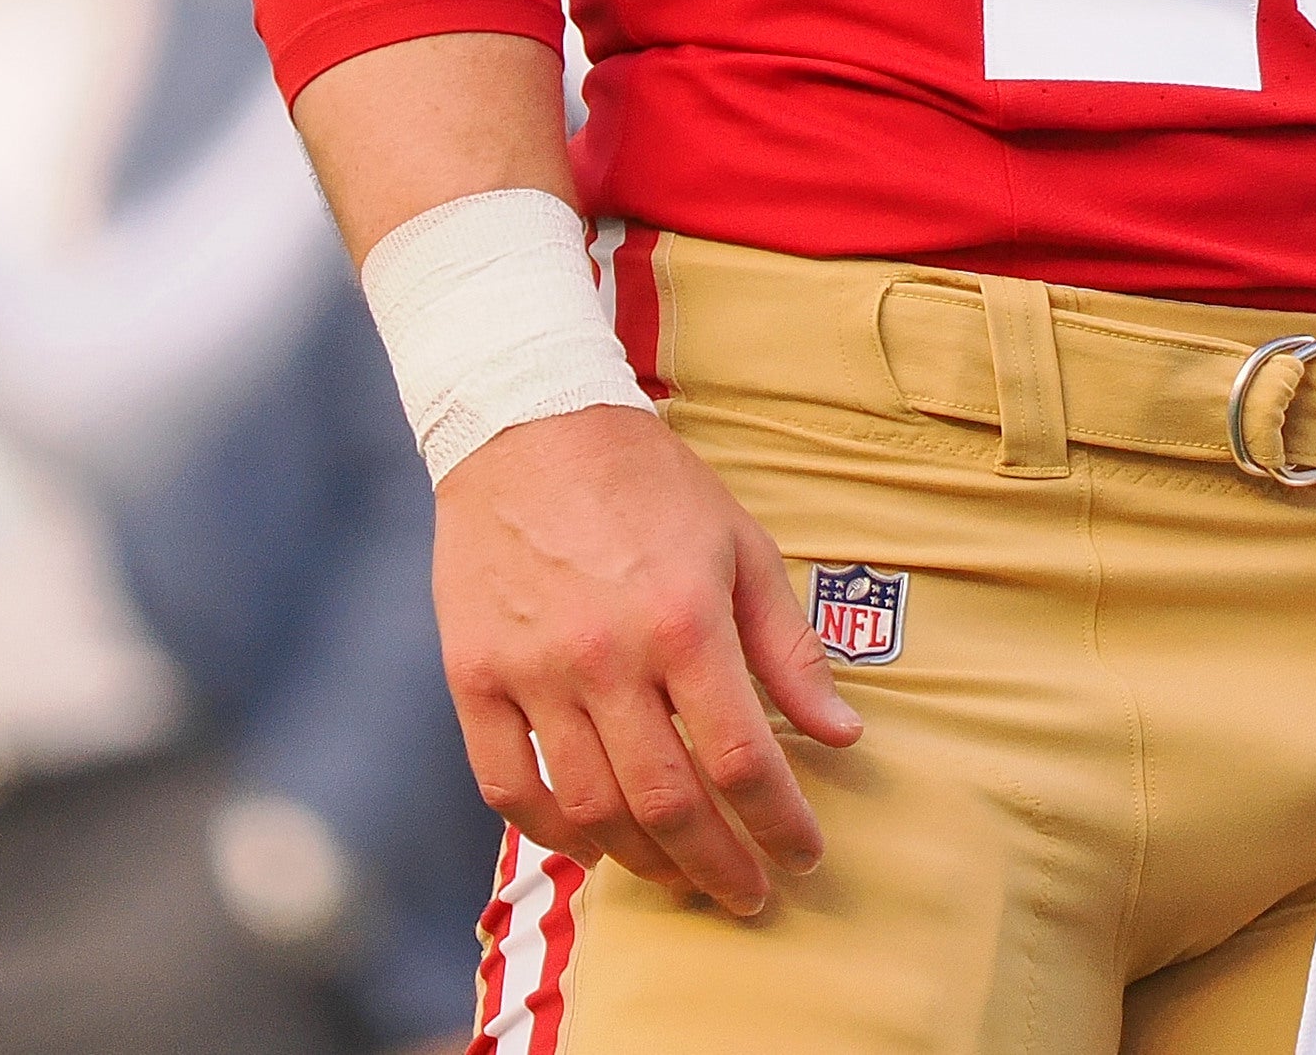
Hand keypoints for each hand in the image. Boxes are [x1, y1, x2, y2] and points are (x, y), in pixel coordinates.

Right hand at [434, 403, 861, 914]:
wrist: (527, 420)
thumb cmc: (648, 483)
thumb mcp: (741, 545)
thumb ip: (790, 648)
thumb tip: (842, 736)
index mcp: (684, 620)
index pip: (743, 760)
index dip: (781, 824)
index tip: (805, 855)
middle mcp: (606, 656)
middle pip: (668, 804)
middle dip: (719, 867)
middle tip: (748, 895)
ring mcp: (532, 670)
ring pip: (589, 809)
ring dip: (644, 863)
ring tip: (681, 875)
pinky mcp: (473, 674)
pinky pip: (507, 785)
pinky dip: (550, 833)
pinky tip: (590, 845)